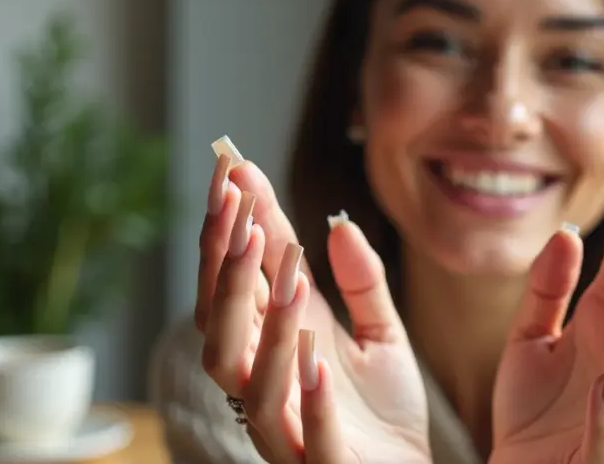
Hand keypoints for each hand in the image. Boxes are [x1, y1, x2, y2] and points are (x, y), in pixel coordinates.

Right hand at [197, 153, 429, 463]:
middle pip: (220, 324)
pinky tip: (318, 358)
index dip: (230, 227)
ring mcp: (289, 426)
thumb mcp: (382, 335)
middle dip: (226, 266)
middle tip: (241, 207)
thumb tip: (339, 224)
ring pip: (249, 379)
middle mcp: (268, 381)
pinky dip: (309, 399)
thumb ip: (362, 283)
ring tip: (290, 275)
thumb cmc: (384, 413)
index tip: (232, 167)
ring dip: (265, 326)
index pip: (238, 279)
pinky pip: (307, 437)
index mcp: (277, 345)